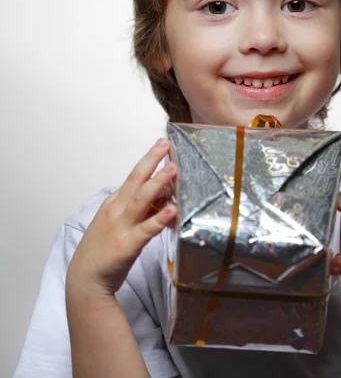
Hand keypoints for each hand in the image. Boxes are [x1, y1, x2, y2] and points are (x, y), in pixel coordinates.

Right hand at [66, 138, 176, 298]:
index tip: (162, 146)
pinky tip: (173, 210)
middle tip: (165, 144)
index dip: (148, 161)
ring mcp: (121, 226)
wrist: (84, 279)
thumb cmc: (103, 249)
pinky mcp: (128, 245)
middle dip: (151, 160)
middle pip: (135, 180)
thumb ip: (135, 209)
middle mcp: (117, 210)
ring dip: (157, 182)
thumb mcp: (116, 221)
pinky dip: (160, 219)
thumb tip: (161, 197)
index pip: (133, 177)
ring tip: (173, 169)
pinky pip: (147, 229)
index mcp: (114, 203)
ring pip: (141, 199)